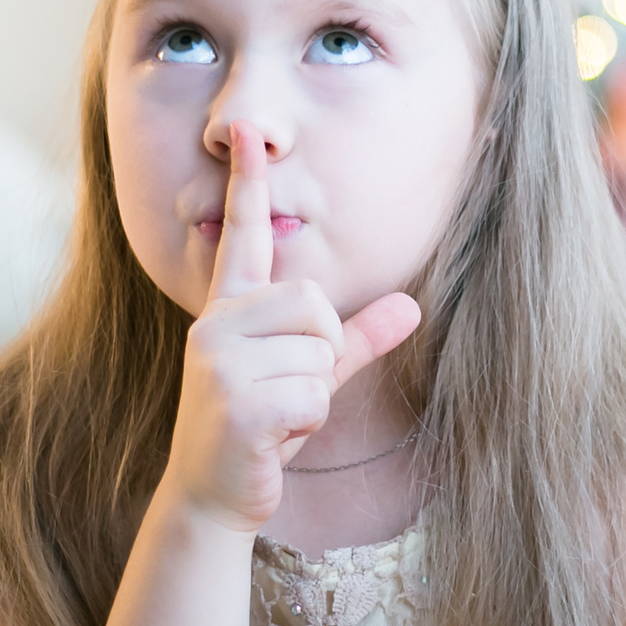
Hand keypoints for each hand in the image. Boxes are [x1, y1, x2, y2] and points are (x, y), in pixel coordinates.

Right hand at [164, 122, 420, 529]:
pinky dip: (307, 422)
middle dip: (321, 353)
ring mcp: (219, 360)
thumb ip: (358, 338)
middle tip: (287, 391)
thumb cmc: (261, 427)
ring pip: (318, 353)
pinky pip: (313, 394)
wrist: (212, 492)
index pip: (244, 236)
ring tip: (278, 415)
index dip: (247, 185)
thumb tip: (412, 307)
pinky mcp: (235, 401)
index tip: (247, 133)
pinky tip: (274, 437)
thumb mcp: (312, 375)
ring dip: (314, 395)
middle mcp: (216, 323)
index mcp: (230, 308)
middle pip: (314, 302)